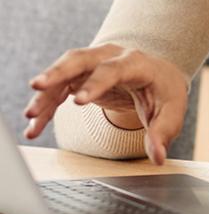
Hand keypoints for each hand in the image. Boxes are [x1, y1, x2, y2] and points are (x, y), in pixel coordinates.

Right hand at [24, 44, 187, 163]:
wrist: (160, 77)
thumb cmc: (165, 93)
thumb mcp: (172, 112)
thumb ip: (163, 133)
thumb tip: (158, 156)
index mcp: (138, 64)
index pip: (116, 69)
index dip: (97, 83)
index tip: (78, 102)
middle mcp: (113, 56)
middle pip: (82, 58)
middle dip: (59, 71)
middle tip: (37, 85)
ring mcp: (95, 63)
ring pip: (64, 71)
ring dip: (45, 92)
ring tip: (30, 116)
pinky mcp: (81, 74)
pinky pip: (59, 87)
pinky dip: (46, 104)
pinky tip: (35, 125)